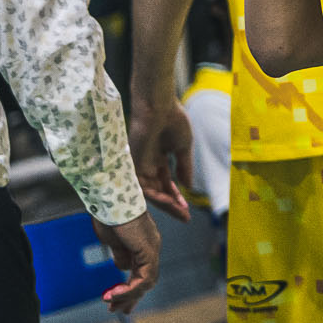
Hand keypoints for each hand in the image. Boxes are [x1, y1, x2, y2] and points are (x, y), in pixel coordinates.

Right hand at [93, 212, 161, 313]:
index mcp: (143, 243)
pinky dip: (130, 289)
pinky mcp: (148, 250)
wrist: (109, 199)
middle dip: (131, 296)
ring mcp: (152, 248)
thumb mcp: (113, 240)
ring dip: (128, 295)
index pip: (141, 271)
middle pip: (146, 279)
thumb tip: (122, 268)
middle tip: (118, 310)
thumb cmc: (108, 214)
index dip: (130, 287)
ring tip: (111, 303)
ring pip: (146, 281)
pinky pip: (144, 278)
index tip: (114, 299)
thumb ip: (120, 254)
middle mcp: (151, 246)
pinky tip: (114, 294)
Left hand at [127, 101, 194, 222]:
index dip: (176, 196)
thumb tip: (188, 187)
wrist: (159, 106)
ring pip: (150, 193)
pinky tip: (171, 202)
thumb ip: (184, 167)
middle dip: (172, 205)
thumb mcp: (182, 148)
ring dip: (166, 204)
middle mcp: (146, 164)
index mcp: (157, 157)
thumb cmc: (172, 120)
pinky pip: (143, 187)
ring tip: (181, 212)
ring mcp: (139, 165)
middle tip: (185, 217)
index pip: (165, 182)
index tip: (187, 208)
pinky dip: (157, 197)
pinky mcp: (134, 165)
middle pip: (158, 191)